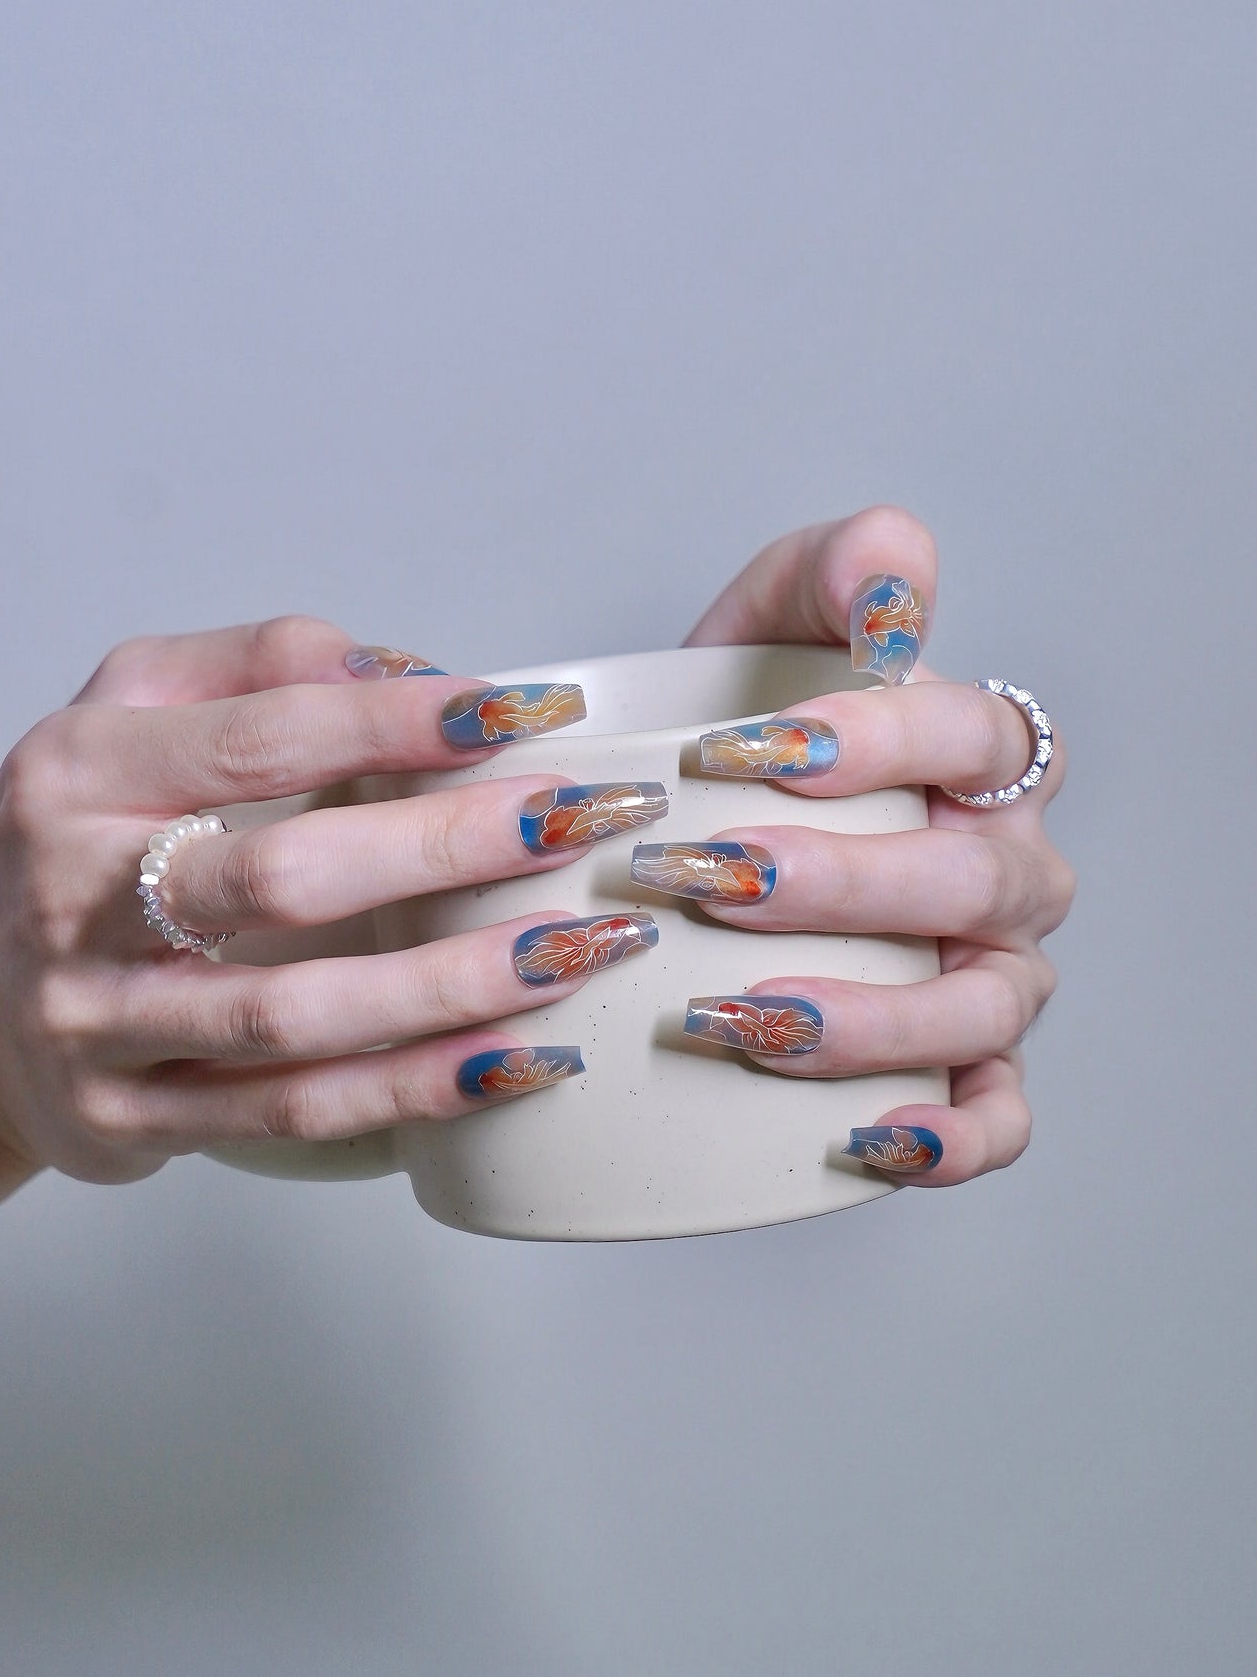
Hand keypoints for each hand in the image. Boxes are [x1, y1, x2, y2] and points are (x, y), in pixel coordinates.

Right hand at [0, 619, 665, 1195]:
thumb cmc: (70, 842)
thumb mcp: (122, 716)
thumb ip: (256, 667)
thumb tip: (412, 669)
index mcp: (76, 770)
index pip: (259, 733)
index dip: (399, 721)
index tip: (521, 710)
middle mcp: (68, 897)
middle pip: (282, 876)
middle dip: (447, 848)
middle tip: (574, 823)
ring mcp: (93, 1022)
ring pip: (294, 1013)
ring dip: (452, 985)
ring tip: (575, 950)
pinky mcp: (126, 1123)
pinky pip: (291, 1110)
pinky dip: (412, 1088)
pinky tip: (515, 1061)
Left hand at [675, 505, 1073, 1185]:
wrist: (709, 827)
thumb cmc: (747, 733)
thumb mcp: (769, 627)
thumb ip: (831, 573)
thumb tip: (891, 582)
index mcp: (975, 755)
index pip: (970, 734)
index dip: (880, 738)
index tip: (753, 749)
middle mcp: (1004, 864)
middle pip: (973, 877)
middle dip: (847, 883)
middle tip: (717, 882)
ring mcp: (994, 971)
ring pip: (986, 1006)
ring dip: (877, 1020)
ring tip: (752, 1018)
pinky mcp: (969, 1069)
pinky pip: (999, 1118)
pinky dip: (950, 1139)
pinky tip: (865, 1140)